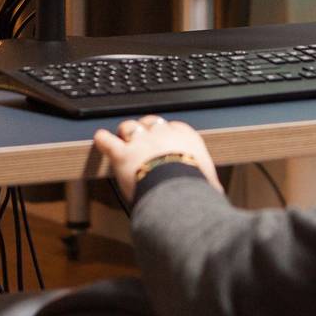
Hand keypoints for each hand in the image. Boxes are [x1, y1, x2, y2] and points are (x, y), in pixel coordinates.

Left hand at [93, 115, 223, 200]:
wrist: (176, 187)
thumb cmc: (195, 185)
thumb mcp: (208, 180)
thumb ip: (207, 181)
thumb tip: (216, 193)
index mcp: (185, 136)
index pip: (175, 126)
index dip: (168, 131)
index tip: (166, 137)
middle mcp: (162, 134)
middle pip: (151, 122)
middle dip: (146, 127)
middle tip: (143, 134)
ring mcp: (140, 141)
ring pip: (130, 127)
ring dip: (126, 131)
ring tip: (123, 134)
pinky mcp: (122, 153)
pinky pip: (108, 141)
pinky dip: (103, 139)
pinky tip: (99, 137)